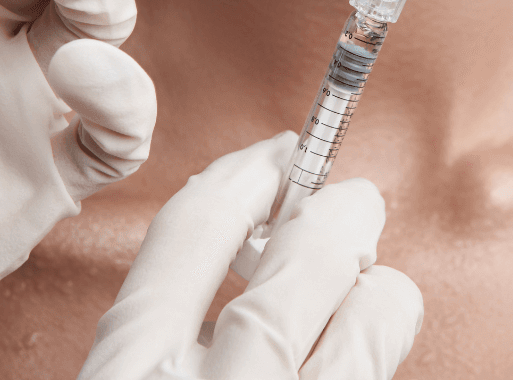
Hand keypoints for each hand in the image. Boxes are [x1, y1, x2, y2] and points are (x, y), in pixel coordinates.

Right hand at [77, 133, 423, 379]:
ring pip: (370, 309)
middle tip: (352, 199)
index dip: (246, 173)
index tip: (275, 155)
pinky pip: (382, 359)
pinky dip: (381, 329)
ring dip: (375, 280)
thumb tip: (236, 251)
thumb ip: (153, 334)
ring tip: (367, 283)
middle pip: (304, 256)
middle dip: (337, 210)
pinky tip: (366, 332)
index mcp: (129, 375)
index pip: (195, 228)